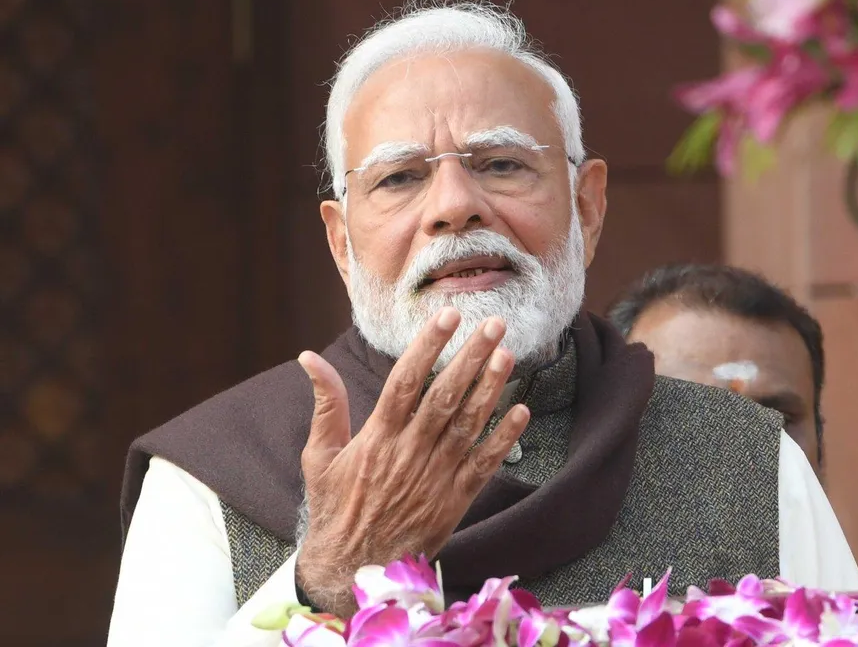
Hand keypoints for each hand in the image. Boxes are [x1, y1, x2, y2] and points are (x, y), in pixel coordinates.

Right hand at [294, 307, 529, 615]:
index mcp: (377, 437)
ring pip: (468, 424)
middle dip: (470, 356)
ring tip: (507, 354)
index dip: (428, 345)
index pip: (405, 380)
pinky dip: (504, 439)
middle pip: (445, 395)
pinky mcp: (455, 499)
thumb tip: (309, 357)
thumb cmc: (335, 507)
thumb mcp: (320, 455)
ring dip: (491, 387)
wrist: (352, 567)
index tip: (447, 316)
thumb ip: (325, 403)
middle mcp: (409, 451)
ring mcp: (435, 475)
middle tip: (493, 324)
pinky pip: (484, 464)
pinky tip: (522, 411)